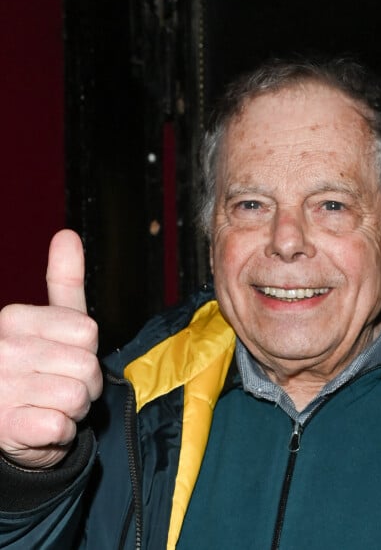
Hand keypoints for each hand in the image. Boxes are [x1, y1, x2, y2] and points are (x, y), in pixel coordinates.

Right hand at [0, 230, 101, 468]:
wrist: (11, 424)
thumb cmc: (39, 366)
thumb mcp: (52, 321)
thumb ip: (63, 280)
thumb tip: (68, 234)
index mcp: (14, 319)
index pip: (88, 331)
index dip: (87, 351)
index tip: (65, 358)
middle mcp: (2, 349)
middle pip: (87, 364)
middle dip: (86, 382)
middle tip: (60, 386)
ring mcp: (0, 387)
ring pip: (78, 395)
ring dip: (75, 408)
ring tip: (51, 405)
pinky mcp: (5, 425)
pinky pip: (62, 424)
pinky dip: (63, 431)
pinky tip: (43, 426)